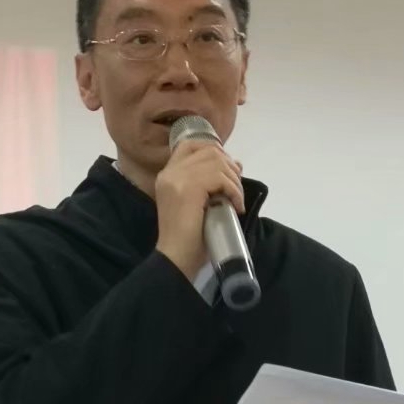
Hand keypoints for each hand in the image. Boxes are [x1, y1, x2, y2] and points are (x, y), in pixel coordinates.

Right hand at [155, 139, 244, 280]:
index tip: (227, 171)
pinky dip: (234, 190)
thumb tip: (236, 163)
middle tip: (236, 189)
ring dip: (233, 180)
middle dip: (229, 166)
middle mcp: (170, 172)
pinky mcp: (189, 188)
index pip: (191, 145)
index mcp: (167, 174)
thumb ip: (210, 182)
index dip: (214, 151)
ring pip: (216, 162)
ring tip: (236, 200)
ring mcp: (177, 178)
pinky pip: (220, 178)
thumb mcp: (200, 202)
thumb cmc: (188, 236)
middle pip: (208, 150)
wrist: (176, 258)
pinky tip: (235, 206)